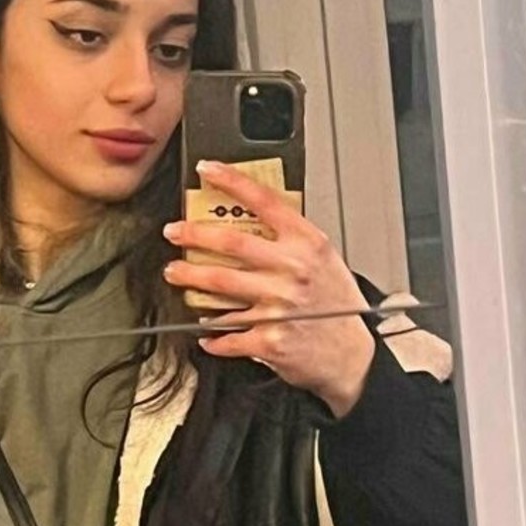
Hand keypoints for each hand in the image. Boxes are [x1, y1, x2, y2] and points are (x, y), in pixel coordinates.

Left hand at [162, 161, 375, 417]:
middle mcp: (292, 270)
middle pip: (230, 243)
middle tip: (174, 232)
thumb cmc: (336, 305)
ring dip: (190, 277)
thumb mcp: (324, 259)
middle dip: (193, 234)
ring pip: (219, 284)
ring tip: (176, 272)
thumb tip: (248, 221)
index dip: (231, 181)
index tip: (208, 170)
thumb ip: (291, 239)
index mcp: (307, 244)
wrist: (351, 354)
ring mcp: (279, 305)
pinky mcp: (268, 339)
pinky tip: (204, 332)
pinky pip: (226, 334)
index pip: (265, 201)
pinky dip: (211, 335)